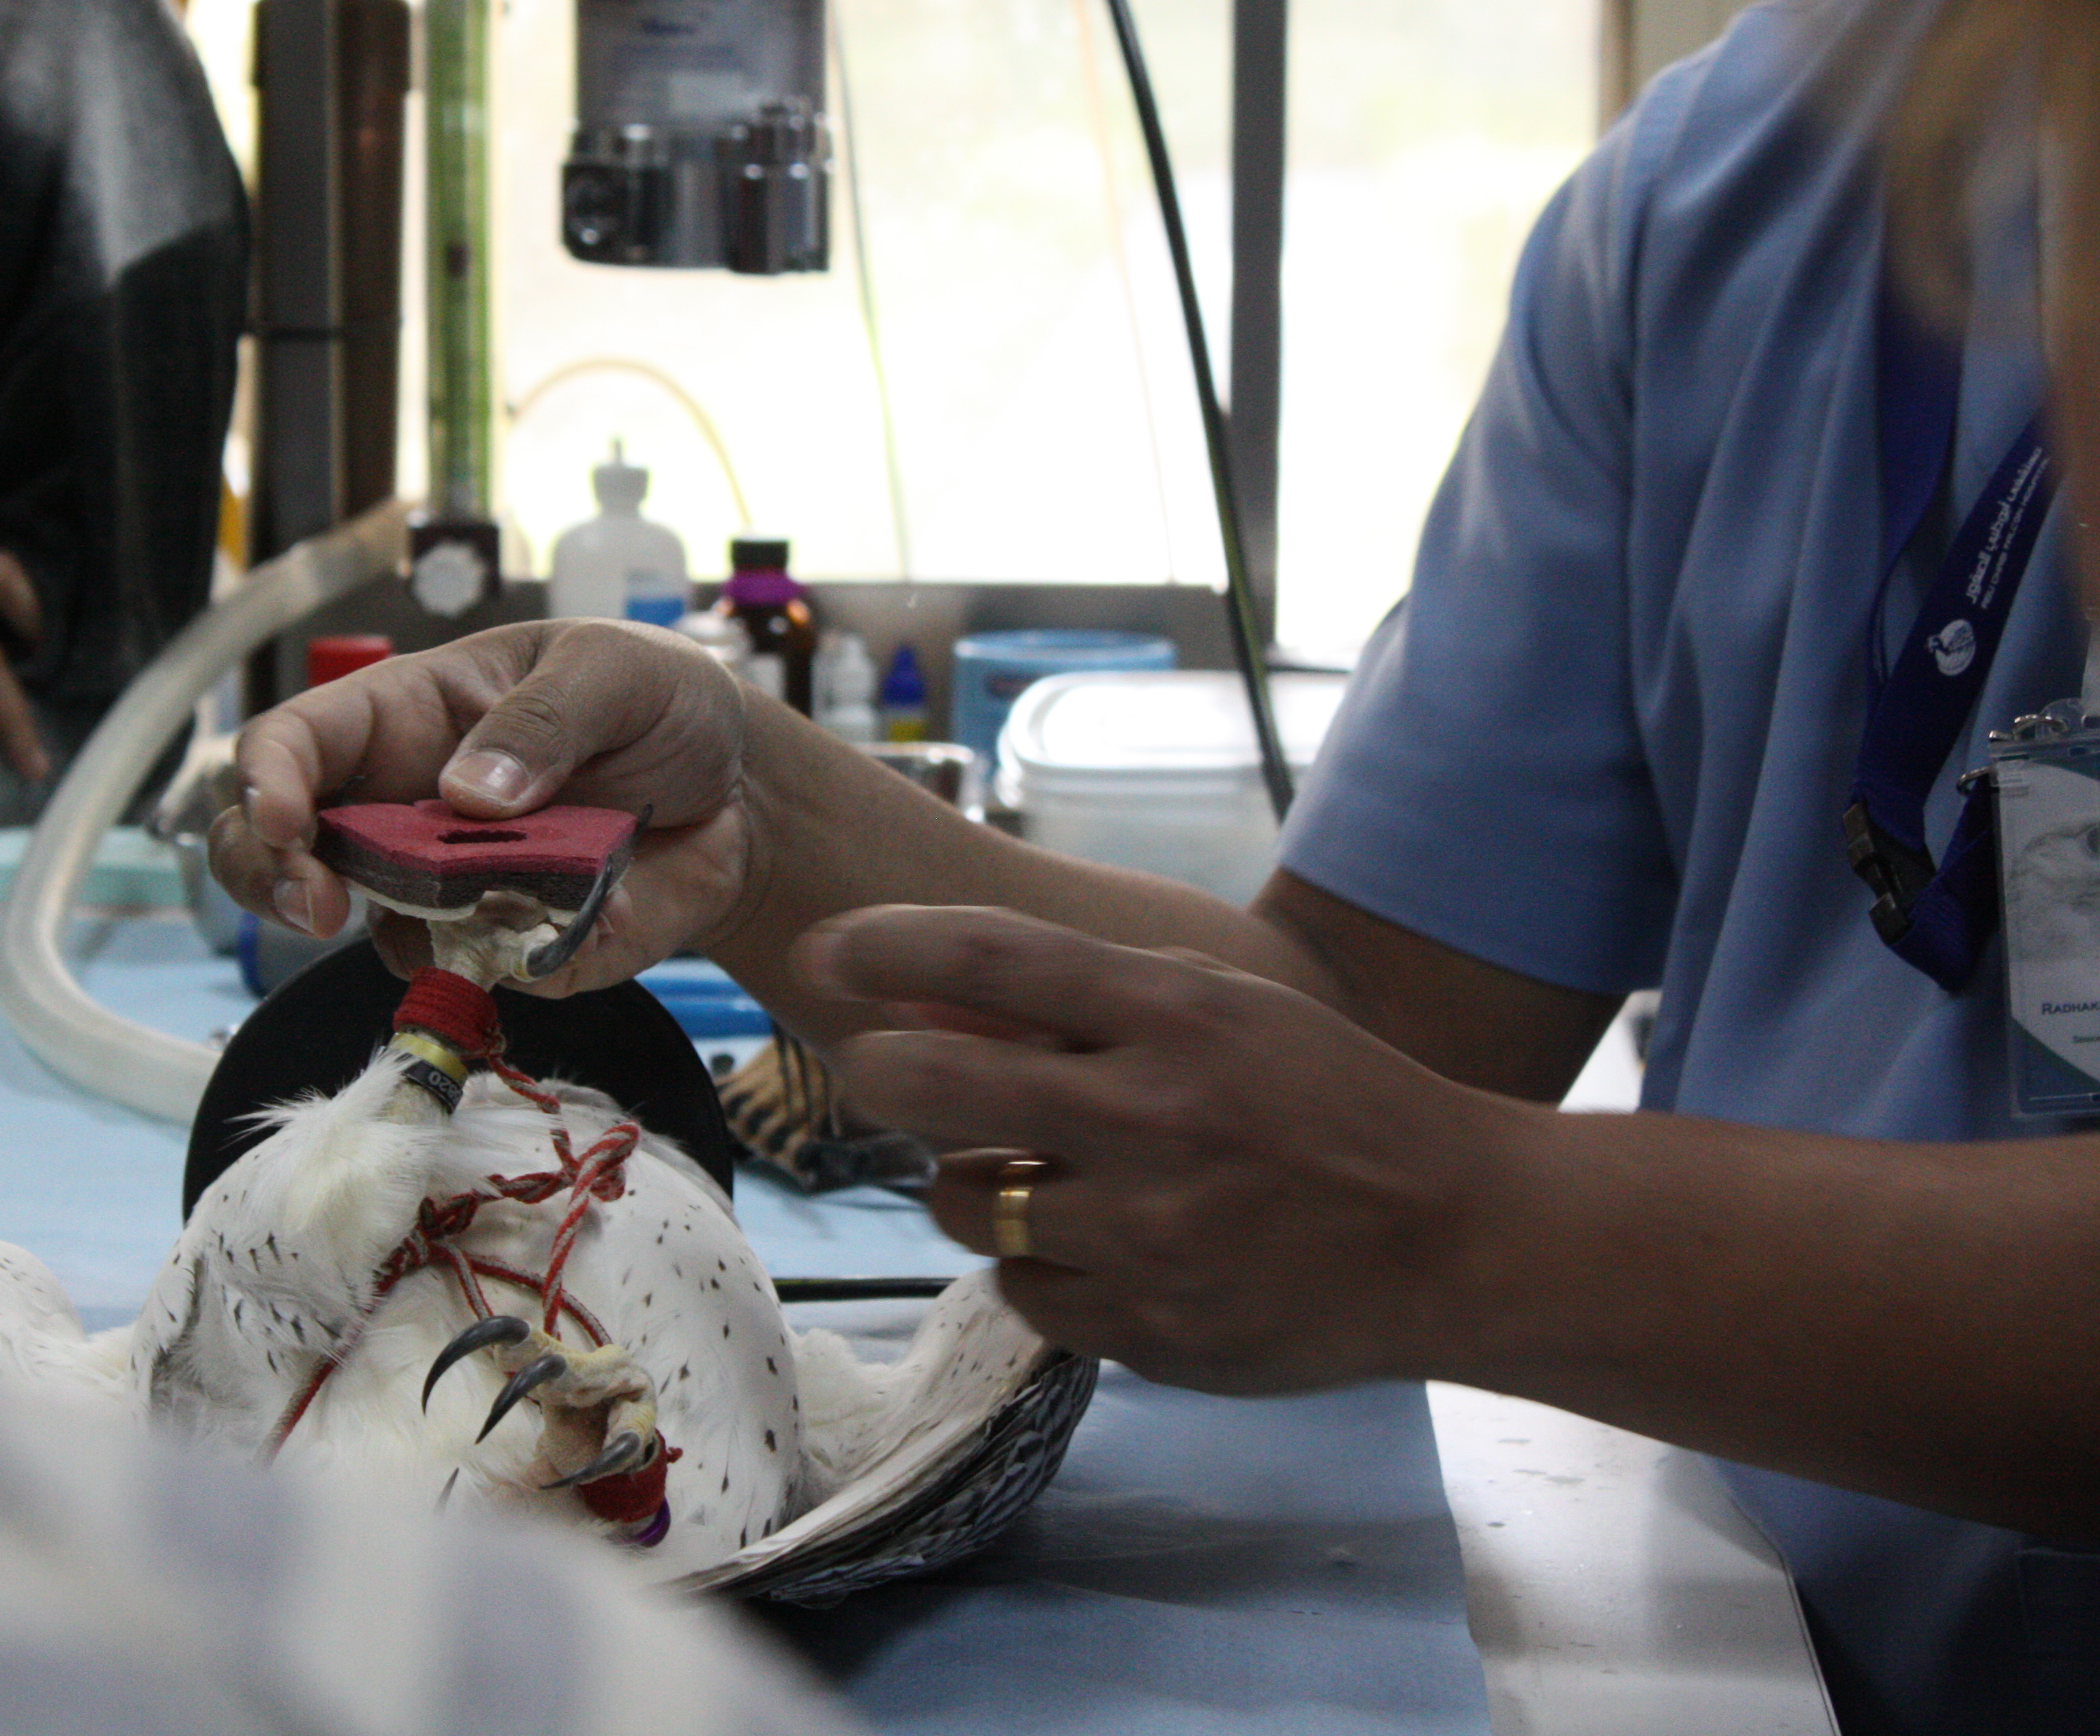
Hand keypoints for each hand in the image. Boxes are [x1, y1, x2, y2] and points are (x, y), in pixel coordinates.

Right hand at [211, 620, 753, 991]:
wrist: (743, 793)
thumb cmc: (660, 703)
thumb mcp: (615, 671)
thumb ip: (547, 717)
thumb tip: (469, 794)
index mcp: (409, 717)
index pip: (295, 741)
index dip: (266, 778)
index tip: (284, 818)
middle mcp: (405, 811)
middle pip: (279, 853)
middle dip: (272, 880)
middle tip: (317, 906)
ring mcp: (449, 892)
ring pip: (377, 934)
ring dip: (423, 933)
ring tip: (509, 900)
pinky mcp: (507, 952)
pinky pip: (485, 980)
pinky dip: (526, 964)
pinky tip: (593, 917)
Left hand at [805, 905, 1541, 1393]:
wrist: (1457, 1236)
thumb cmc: (1327, 1103)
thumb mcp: (1220, 1012)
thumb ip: (1076, 1004)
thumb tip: (921, 999)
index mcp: (1178, 1017)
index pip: (989, 960)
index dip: (886, 949)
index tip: (821, 949)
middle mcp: (1155, 1119)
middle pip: (934, 1086)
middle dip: (880, 1071)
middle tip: (876, 1068)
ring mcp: (1151, 1235)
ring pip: (962, 1204)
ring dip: (966, 1183)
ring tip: (1033, 1170)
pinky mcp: (1152, 1330)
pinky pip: (1023, 1290)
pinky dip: (1039, 1265)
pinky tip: (1100, 1244)